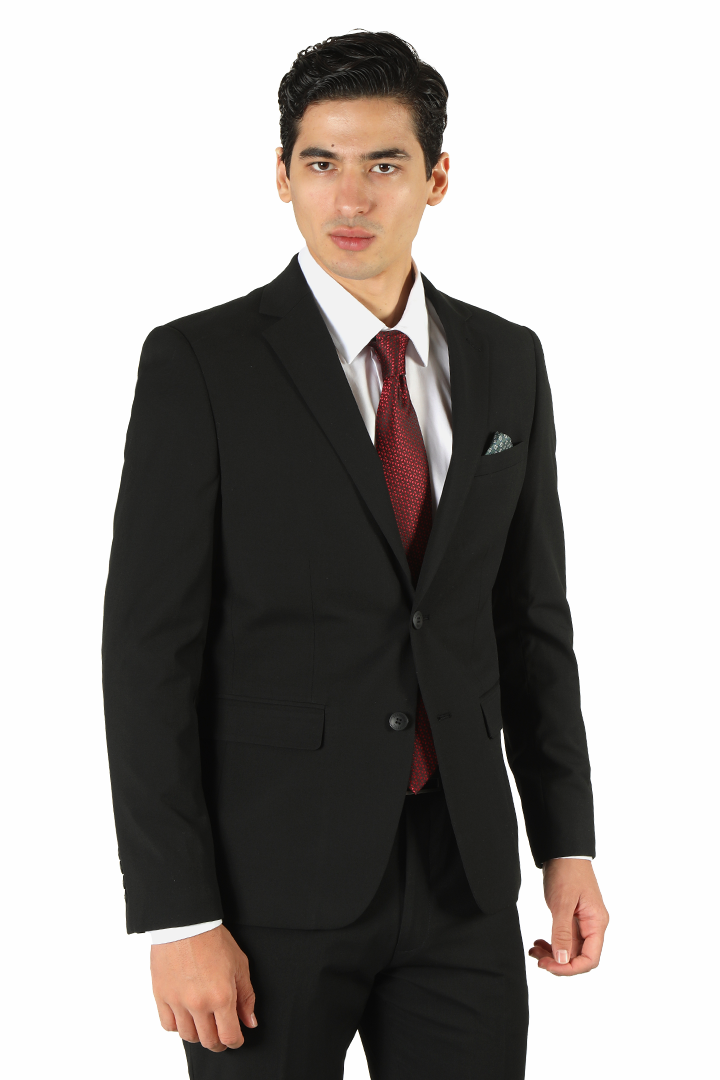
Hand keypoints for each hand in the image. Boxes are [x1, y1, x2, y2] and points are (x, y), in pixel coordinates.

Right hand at [151, 925, 256, 1050]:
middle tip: (221, 1034)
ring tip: (204, 1025)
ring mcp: (178, 1001)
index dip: (235, 1041)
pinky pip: (168, 1025)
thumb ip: (246, 996)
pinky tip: (186, 1016)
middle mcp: (199, 1003)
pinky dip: (178, 1026)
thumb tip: (249, 1022)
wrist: (186, 923)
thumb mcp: (239, 964)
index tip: (237, 1039)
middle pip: (208, 1041)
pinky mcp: (161, 996)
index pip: (229, 1036)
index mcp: (222, 996)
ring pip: (188, 1036)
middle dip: (219, 1042)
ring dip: (199, 1035)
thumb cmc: (213, 940)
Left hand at [529, 859, 608, 975]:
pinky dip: (552, 943)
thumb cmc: (566, 872)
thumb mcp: (562, 903)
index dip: (570, 968)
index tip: (549, 966)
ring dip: (552, 953)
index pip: (589, 959)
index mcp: (596, 923)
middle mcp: (593, 925)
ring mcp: (583, 922)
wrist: (563, 851)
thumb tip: (562, 960)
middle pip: (578, 957)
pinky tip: (538, 943)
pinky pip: (564, 938)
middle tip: (537, 958)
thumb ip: (562, 932)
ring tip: (534, 950)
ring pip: (570, 949)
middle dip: (557, 961)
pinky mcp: (573, 918)